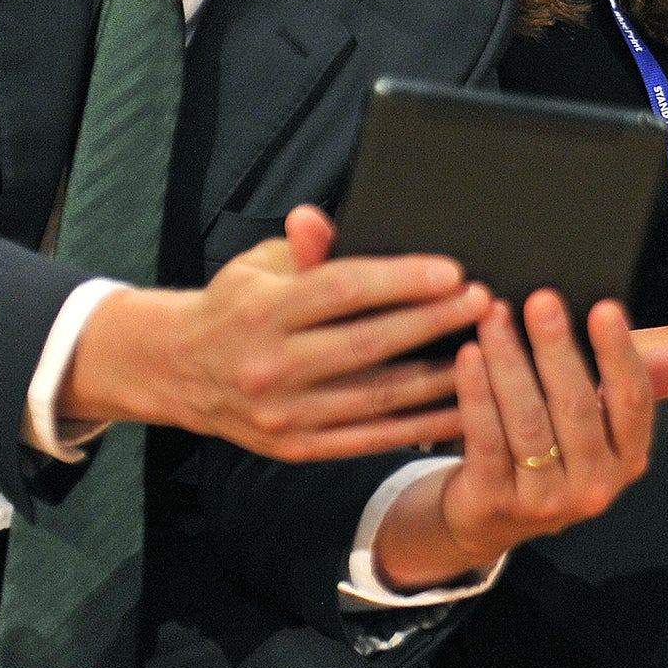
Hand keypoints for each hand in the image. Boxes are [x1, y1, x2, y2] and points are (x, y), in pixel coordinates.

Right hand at [63, 205, 491, 460]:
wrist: (179, 371)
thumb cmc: (235, 306)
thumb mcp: (259, 266)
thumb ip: (301, 249)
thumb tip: (318, 219)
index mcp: (262, 311)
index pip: (341, 289)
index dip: (400, 279)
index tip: (453, 270)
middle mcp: (271, 366)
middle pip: (368, 344)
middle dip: (433, 322)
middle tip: (483, 302)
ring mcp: (285, 415)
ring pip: (378, 396)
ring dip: (441, 376)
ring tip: (488, 351)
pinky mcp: (298, 447)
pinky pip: (372, 438)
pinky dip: (421, 426)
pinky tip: (463, 408)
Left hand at [373, 291, 667, 589]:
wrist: (494, 517)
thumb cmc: (557, 452)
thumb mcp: (604, 421)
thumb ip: (647, 380)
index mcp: (629, 457)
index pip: (633, 400)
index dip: (619, 353)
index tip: (605, 308)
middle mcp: (595, 484)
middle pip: (577, 407)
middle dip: (556, 348)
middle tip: (540, 300)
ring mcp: (545, 500)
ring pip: (528, 420)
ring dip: (509, 362)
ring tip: (495, 318)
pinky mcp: (496, 502)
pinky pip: (487, 438)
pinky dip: (477, 394)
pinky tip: (469, 356)